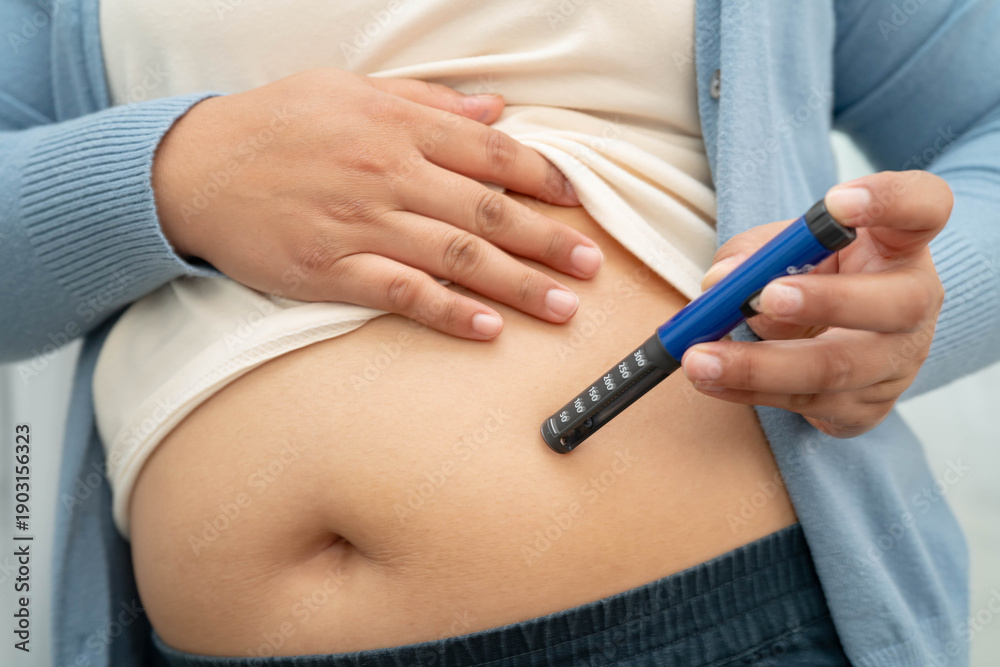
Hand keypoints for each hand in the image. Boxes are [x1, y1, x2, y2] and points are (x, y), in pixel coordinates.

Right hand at [154, 69, 601, 339]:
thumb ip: (427, 101)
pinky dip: (447, 311)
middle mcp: (388, 174)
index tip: (578, 201)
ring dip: (516, 284)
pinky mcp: (331, 269)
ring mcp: (360, 224)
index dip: (543, 178)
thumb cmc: (275, 124)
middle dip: (546, 240)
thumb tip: (496, 110)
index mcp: (397, 126)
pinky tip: (487, 328)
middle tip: (591, 266)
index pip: (490, 154)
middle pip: (486, 210)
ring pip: (456, 255)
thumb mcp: (348, 91)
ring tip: (562, 306)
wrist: (193, 167)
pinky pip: (401, 293)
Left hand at [681, 171, 950, 436]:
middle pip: (896, 305)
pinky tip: (710, 381)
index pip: (923, 207)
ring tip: (701, 359)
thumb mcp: (790, 249)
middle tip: (762, 297)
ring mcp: (897, 361)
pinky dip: (749, 391)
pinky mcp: (867, 406)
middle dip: (825, 302)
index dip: (889, 202)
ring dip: (760, 366)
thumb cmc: (815, 276)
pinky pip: (806, 403)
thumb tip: (721, 280)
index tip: (837, 204)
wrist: (838, 339)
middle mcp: (914, 301)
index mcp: (901, 242)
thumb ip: (756, 252)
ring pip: (837, 369)